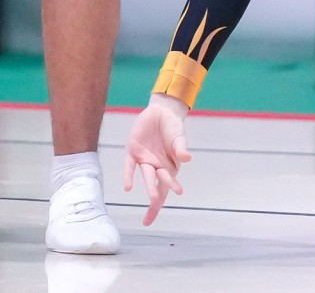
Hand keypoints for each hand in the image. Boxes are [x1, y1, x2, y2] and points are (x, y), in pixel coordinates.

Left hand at [123, 93, 191, 225]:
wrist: (161, 112)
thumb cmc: (173, 129)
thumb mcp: (179, 137)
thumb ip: (181, 148)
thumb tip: (187, 157)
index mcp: (169, 167)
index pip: (168, 184)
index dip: (172, 190)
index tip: (179, 195)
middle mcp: (156, 167)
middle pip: (157, 183)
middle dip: (157, 193)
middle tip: (157, 201)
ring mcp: (144, 160)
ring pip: (146, 176)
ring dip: (149, 186)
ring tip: (152, 198)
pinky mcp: (133, 151)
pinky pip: (130, 166)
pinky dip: (129, 176)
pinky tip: (127, 187)